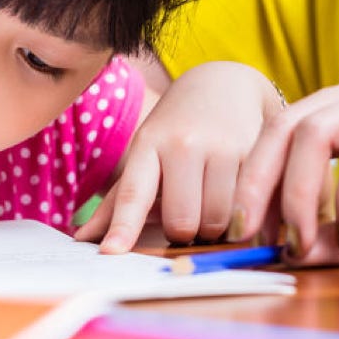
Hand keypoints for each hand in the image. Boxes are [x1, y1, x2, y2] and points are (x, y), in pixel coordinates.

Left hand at [75, 61, 283, 252]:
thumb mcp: (145, 153)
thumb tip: (82, 239)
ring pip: (218, 221)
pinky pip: (248, 209)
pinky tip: (239, 199)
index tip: (110, 253)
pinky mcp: (256, 153)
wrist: (224, 85)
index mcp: (149, 145)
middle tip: (189, 217)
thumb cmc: (176, 129)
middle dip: (185, 233)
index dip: (123, 227)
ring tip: (214, 205)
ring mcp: (222, 147)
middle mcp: (184, 144)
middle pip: (183, 222)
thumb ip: (119, 200)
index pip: (133, 193)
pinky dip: (242, 216)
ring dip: (216, 228)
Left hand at [231, 68, 338, 263]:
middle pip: (283, 127)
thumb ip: (338, 240)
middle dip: (258, 186)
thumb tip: (284, 257)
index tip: (242, 233)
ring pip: (315, 133)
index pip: (277, 134)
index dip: (251, 181)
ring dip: (298, 195)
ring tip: (302, 241)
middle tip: (254, 237)